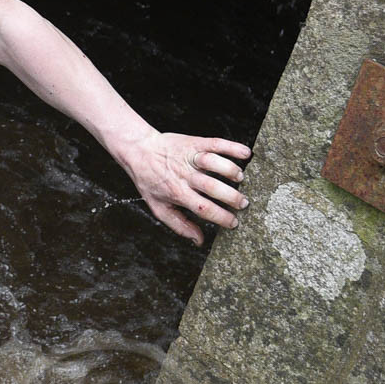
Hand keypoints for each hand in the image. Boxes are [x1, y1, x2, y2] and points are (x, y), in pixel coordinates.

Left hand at [119, 132, 251, 244]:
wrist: (138, 150)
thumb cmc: (150, 181)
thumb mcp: (158, 207)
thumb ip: (179, 225)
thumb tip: (199, 241)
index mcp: (177, 193)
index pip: (203, 208)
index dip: (221, 217)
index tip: (234, 223)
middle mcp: (184, 175)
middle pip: (211, 187)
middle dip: (231, 197)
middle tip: (244, 203)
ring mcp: (189, 158)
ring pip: (213, 163)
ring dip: (231, 171)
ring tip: (241, 179)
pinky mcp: (194, 143)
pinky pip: (215, 144)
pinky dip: (232, 147)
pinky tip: (246, 153)